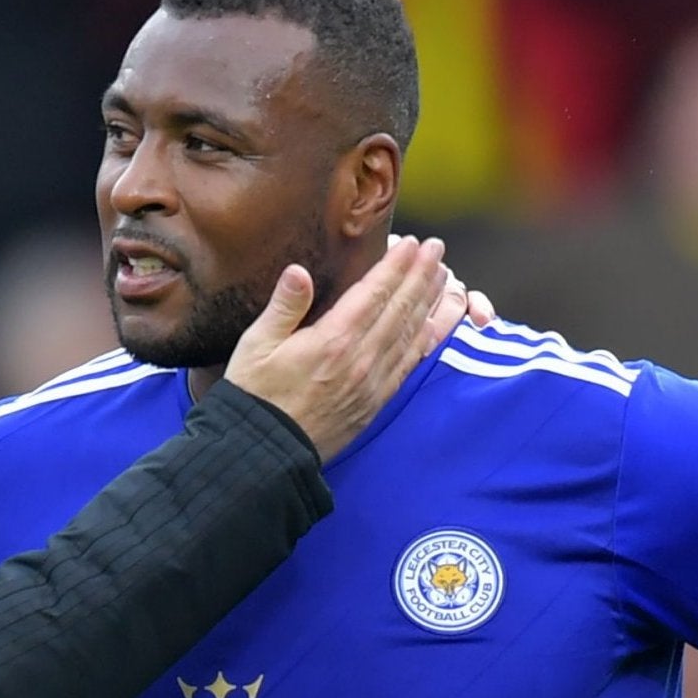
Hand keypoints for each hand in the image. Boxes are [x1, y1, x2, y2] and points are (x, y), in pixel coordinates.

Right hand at [225, 234, 477, 461]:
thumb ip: (284, 306)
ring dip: (429, 303)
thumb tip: (299, 271)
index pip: (375, 293)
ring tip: (443, 277)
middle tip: (437, 250)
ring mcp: (372, 383)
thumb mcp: (256, 345)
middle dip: (421, 276)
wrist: (265, 452)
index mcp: (332, 340)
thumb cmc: (255, 395)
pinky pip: (408, 366)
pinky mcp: (375, 403)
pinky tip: (435, 326)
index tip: (415, 244)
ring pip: (411, 335)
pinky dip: (426, 342)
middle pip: (401, 309)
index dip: (397, 266)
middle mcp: (360, 360)